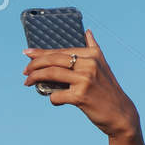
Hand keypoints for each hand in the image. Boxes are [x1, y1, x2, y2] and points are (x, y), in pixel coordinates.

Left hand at [23, 29, 139, 138]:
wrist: (120, 112)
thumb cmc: (107, 89)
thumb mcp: (103, 65)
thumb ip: (94, 47)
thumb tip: (87, 31)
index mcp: (93, 54)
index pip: (61, 51)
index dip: (41, 53)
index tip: (27, 53)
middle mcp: (90, 64)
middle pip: (54, 60)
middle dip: (35, 64)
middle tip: (25, 71)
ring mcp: (85, 80)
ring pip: (52, 74)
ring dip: (35, 78)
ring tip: (28, 82)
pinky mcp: (81, 96)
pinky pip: (56, 96)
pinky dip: (53, 99)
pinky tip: (56, 101)